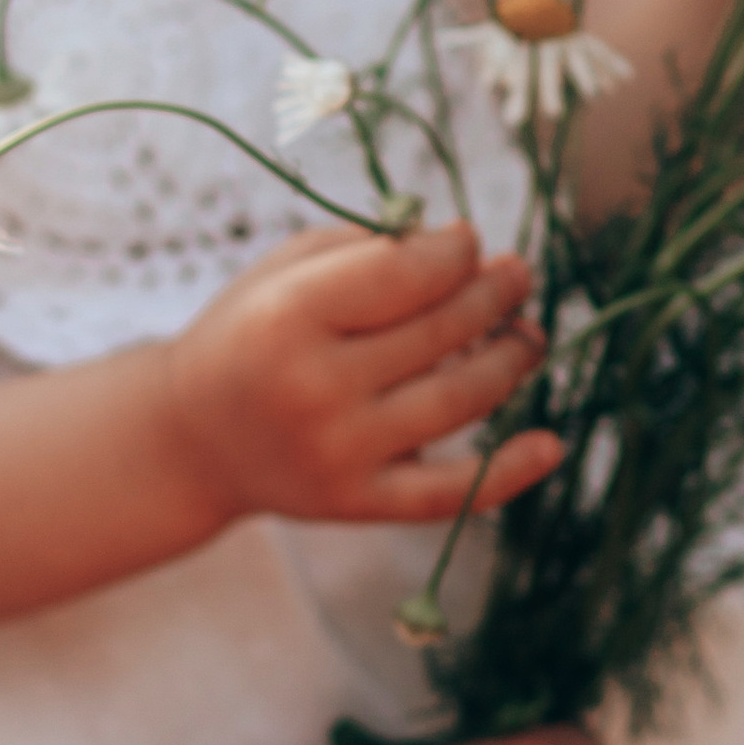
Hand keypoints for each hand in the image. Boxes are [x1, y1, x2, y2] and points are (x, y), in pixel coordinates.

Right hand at [168, 220, 564, 524]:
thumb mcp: (285, 270)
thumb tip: (462, 246)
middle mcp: (314, 388)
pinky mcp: (357, 504)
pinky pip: (450, 494)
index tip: (469, 240)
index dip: (457, 251)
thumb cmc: (252, 334)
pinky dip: (510, 470)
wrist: (192, 439)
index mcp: (289, 317)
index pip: (407, 275)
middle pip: (443, 331)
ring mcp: (339, 453)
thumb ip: (369, 248)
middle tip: (517, 276)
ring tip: (528, 333)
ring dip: (513, 358)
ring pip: (461, 399)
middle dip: (496, 294)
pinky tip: (551, 443)